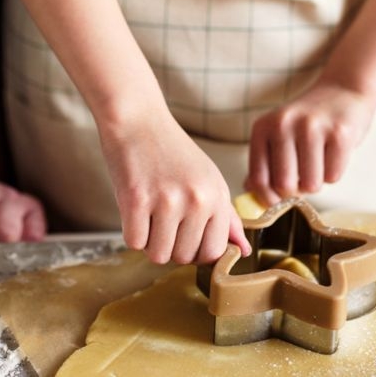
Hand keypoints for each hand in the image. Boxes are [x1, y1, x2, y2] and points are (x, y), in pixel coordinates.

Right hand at [100, 113, 250, 265]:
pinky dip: (131, 231)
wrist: (137, 119)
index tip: (184, 232)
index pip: (213, 252)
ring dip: (150, 241)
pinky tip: (135, 208)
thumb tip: (244, 250)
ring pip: (158, 255)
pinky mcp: (137, 199)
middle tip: (162, 215)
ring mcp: (167, 200)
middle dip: (170, 245)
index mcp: (217, 195)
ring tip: (149, 211)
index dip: (194, 249)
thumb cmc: (171, 150)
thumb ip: (226, 217)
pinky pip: (134, 242)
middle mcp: (197, 199)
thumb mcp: (208, 177)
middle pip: (183, 257)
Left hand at [245, 80, 375, 206]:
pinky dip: (334, 172)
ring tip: (318, 160)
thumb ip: (263, 164)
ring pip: (311, 185)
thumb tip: (251, 194)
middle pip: (285, 185)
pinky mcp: (340, 133)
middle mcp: (283, 123)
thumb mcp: (277, 135)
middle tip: (302, 175)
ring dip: (316, 182)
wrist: (343, 91)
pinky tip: (333, 152)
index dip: (267, 198)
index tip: (276, 202)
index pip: (258, 178)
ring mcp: (312, 126)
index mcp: (263, 127)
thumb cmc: (307, 123)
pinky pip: (333, 177)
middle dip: (296, 191)